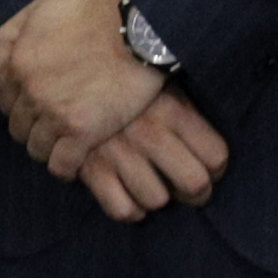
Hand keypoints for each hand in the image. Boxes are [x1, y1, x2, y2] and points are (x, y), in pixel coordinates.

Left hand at [0, 0, 164, 171]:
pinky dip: (64, 168)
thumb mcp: (39, 10)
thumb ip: (10, 37)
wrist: (138, 28)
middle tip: (52, 127)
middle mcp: (30, 93)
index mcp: (17, 65)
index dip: (21, 106)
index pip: (6, 100)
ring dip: (46, 148)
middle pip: (18, 127)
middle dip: (32, 128)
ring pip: (36, 148)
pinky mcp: (83, 132)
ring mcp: (54, 114)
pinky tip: (74, 162)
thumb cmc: (92, 12)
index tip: (37, 109)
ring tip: (63, 145)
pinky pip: (61, 164)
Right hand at [75, 90, 228, 223]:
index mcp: (171, 110)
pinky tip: (127, 196)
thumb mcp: (157, 83)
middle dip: (194, 193)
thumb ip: (183, 111)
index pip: (216, 156)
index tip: (208, 169)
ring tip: (151, 187)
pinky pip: (121, 208)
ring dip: (156, 198)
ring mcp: (119, 152)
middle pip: (193, 184)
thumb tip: (204, 144)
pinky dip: (128, 209)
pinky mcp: (89, 167)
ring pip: (157, 200)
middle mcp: (150, 133)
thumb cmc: (118, 79)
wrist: (61, 67)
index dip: (216, 168)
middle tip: (185, 189)